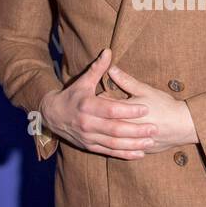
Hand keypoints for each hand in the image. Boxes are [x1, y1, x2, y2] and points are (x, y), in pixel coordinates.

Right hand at [39, 49, 157, 158]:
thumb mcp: (83, 82)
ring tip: (150, 142)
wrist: (52, 116)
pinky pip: (109, 152)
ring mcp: (88, 137)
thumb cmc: (72, 96)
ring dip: (133, 144)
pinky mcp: (89, 147)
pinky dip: (124, 154)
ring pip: (114, 144)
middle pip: (115, 129)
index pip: (111, 109)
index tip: (146, 108)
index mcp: (87, 105)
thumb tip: (108, 51)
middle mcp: (87, 123)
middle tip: (154, 128)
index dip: (129, 110)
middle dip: (136, 130)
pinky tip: (139, 154)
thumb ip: (98, 68)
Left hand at [106, 63, 198, 153]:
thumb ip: (126, 81)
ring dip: (109, 130)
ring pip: (112, 138)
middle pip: (105, 122)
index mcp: (124, 113)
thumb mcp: (145, 90)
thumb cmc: (165, 106)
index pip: (103, 105)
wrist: (183, 126)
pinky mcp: (137, 150)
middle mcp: (125, 129)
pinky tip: (120, 137)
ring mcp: (131, 142)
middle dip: (101, 115)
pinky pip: (123, 149)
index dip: (101, 99)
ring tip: (111, 121)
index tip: (102, 94)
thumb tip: (111, 69)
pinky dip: (119, 143)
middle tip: (101, 109)